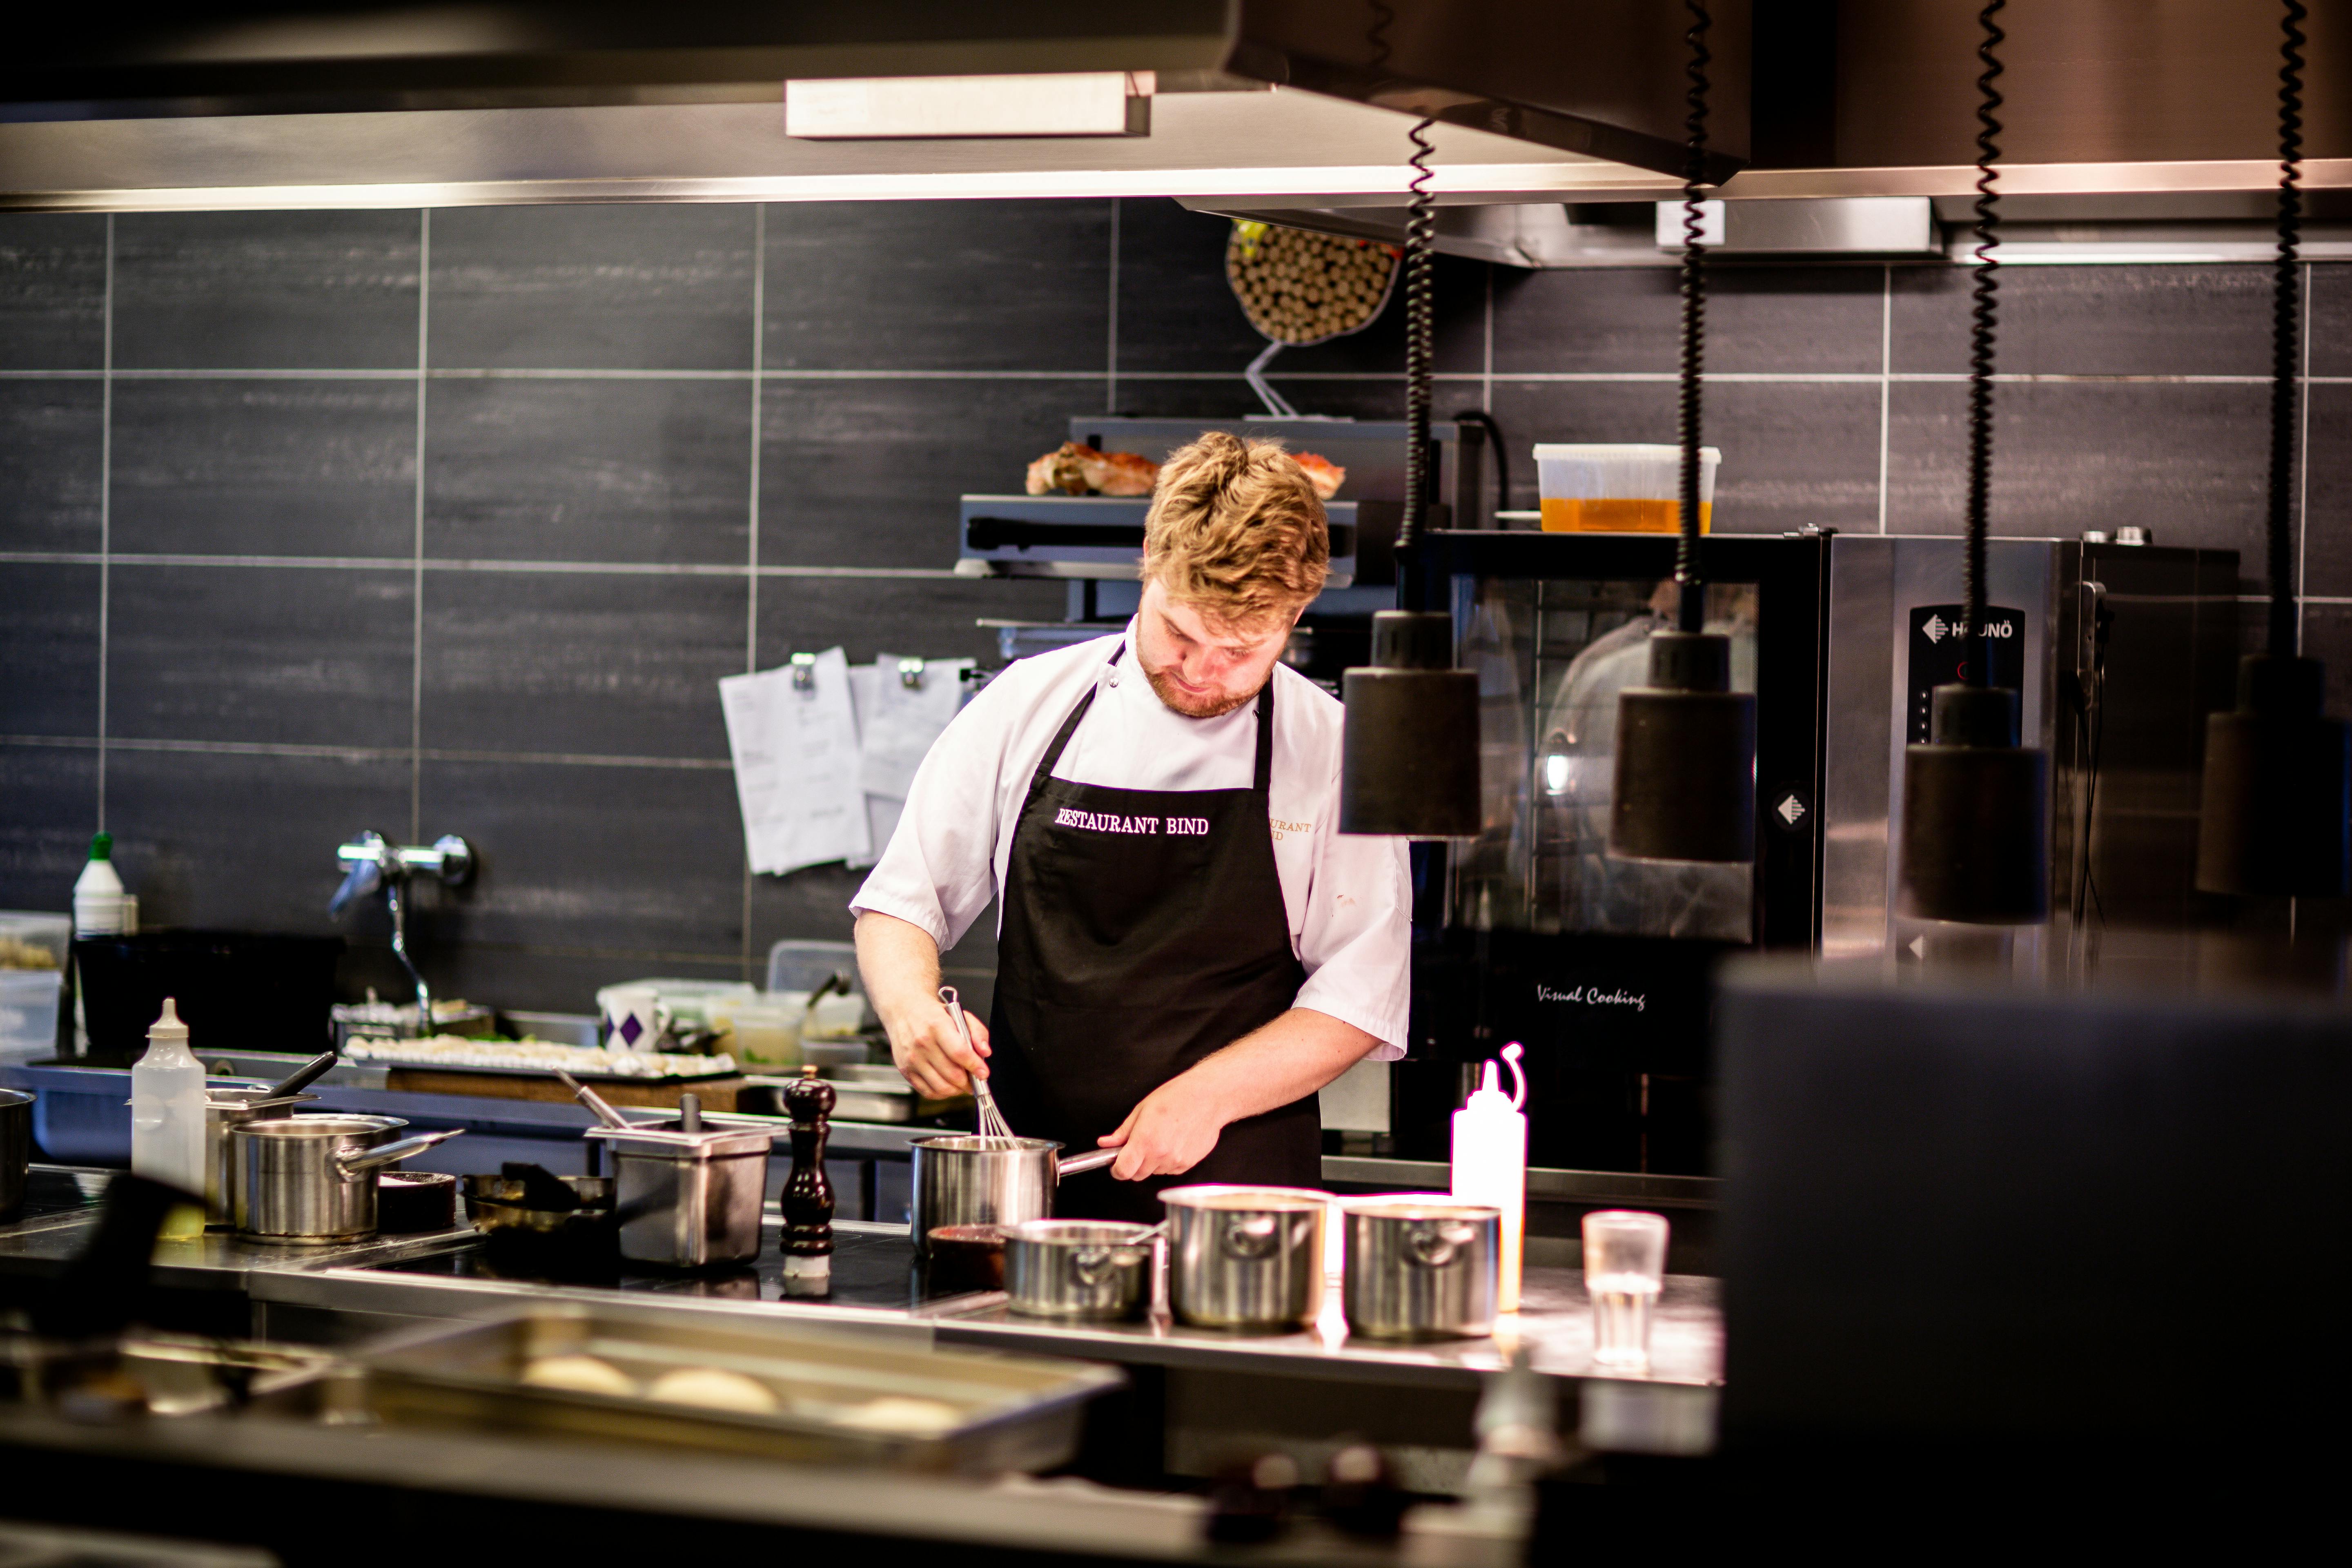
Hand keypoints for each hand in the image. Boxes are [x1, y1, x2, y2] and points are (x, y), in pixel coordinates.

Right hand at [885, 1001, 989, 1099]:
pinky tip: (948, 1085)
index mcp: (937, 1025)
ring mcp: (912, 1058)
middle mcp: (922, 1043)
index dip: (974, 1066)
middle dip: (968, 1081)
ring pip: (941, 1086)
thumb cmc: (932, 1014)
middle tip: (974, 1079)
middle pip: (952, 1074)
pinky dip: (942, 1093)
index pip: (959, 1052)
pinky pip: (927, 1091)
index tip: (984, 1073)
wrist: (904, 1010)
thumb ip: (977, 1032)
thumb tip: (985, 1052)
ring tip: (962, 1084)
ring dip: (957, 1089)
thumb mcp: (960, 1015)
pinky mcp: (905, 1070)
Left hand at [1098, 1076, 1228, 1180]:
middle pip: (1137, 1175)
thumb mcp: (1142, 1109)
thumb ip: (1122, 1132)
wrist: (1208, 1098)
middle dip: (1134, 1164)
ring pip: (1154, 1172)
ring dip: (1153, 1162)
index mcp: (1145, 1140)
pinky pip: (1170, 1170)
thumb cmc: (1176, 1098)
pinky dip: (1168, 1161)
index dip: (1116, 1169)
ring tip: (1161, 1138)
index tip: (1117, 1164)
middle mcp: (1160, 1155)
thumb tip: (1105, 1143)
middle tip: (1140, 1145)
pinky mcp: (1188, 1164)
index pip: (1123, 1171)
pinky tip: (1174, 1142)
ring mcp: (1176, 1161)